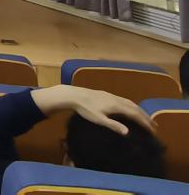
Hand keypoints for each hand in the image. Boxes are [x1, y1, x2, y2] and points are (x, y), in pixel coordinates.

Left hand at [32, 85, 155, 135]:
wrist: (73, 95)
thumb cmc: (85, 109)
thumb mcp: (99, 119)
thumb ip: (113, 125)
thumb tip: (128, 132)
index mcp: (116, 105)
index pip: (135, 114)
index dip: (145, 122)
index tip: (153, 130)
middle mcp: (116, 99)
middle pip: (135, 107)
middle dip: (145, 116)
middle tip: (154, 125)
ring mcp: (111, 95)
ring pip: (130, 103)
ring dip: (139, 110)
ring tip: (145, 118)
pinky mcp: (106, 95)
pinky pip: (124, 100)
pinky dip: (131, 106)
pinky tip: (129, 109)